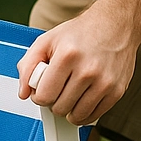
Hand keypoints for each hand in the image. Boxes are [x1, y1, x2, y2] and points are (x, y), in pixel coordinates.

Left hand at [18, 0, 138, 125]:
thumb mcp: (47, 41)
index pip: (44, 96)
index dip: (39, 96)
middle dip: (54, 101)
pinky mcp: (117, 90)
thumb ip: (28, 66)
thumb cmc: (80, 34)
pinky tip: (82, 99)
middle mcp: (87, 69)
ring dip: (69, 109)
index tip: (43, 89)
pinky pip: (94, 116)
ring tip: (70, 93)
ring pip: (76, 116)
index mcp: (67, 56)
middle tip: (59, 88)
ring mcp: (104, 81)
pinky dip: (84, 113)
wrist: (115, 25)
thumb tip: (23, 93)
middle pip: (59, 108)